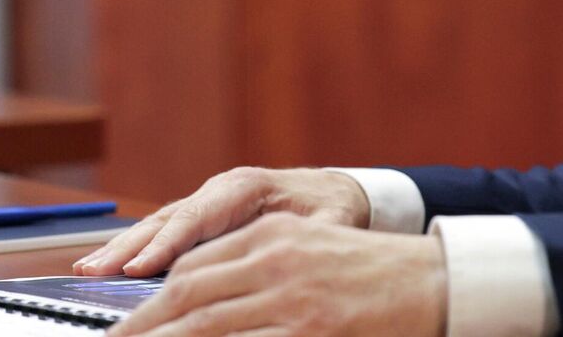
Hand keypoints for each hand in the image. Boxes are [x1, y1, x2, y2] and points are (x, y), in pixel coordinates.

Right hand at [76, 167, 371, 276]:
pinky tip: (105, 267)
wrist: (334, 191)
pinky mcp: (200, 218)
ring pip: (157, 225)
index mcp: (246, 187)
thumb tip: (291, 262)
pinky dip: (133, 249)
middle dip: (128, 247)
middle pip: (167, 219)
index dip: (167, 244)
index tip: (138, 268)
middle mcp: (218, 190)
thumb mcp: (329, 227)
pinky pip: (162, 232)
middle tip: (93, 271)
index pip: (199, 217)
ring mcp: (206, 202)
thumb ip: (306, 242)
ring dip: (121, 248)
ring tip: (85, 270)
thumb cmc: (332, 210)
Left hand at [105, 214, 445, 336]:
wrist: (435, 283)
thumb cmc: (373, 273)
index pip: (193, 264)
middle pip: (188, 293)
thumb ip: (257, 268)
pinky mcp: (311, 331)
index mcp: (272, 235)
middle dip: (145, 325)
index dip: (153, 299)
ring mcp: (292, 299)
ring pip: (207, 325)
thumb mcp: (310, 253)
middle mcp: (276, 260)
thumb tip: (197, 301)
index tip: (127, 322)